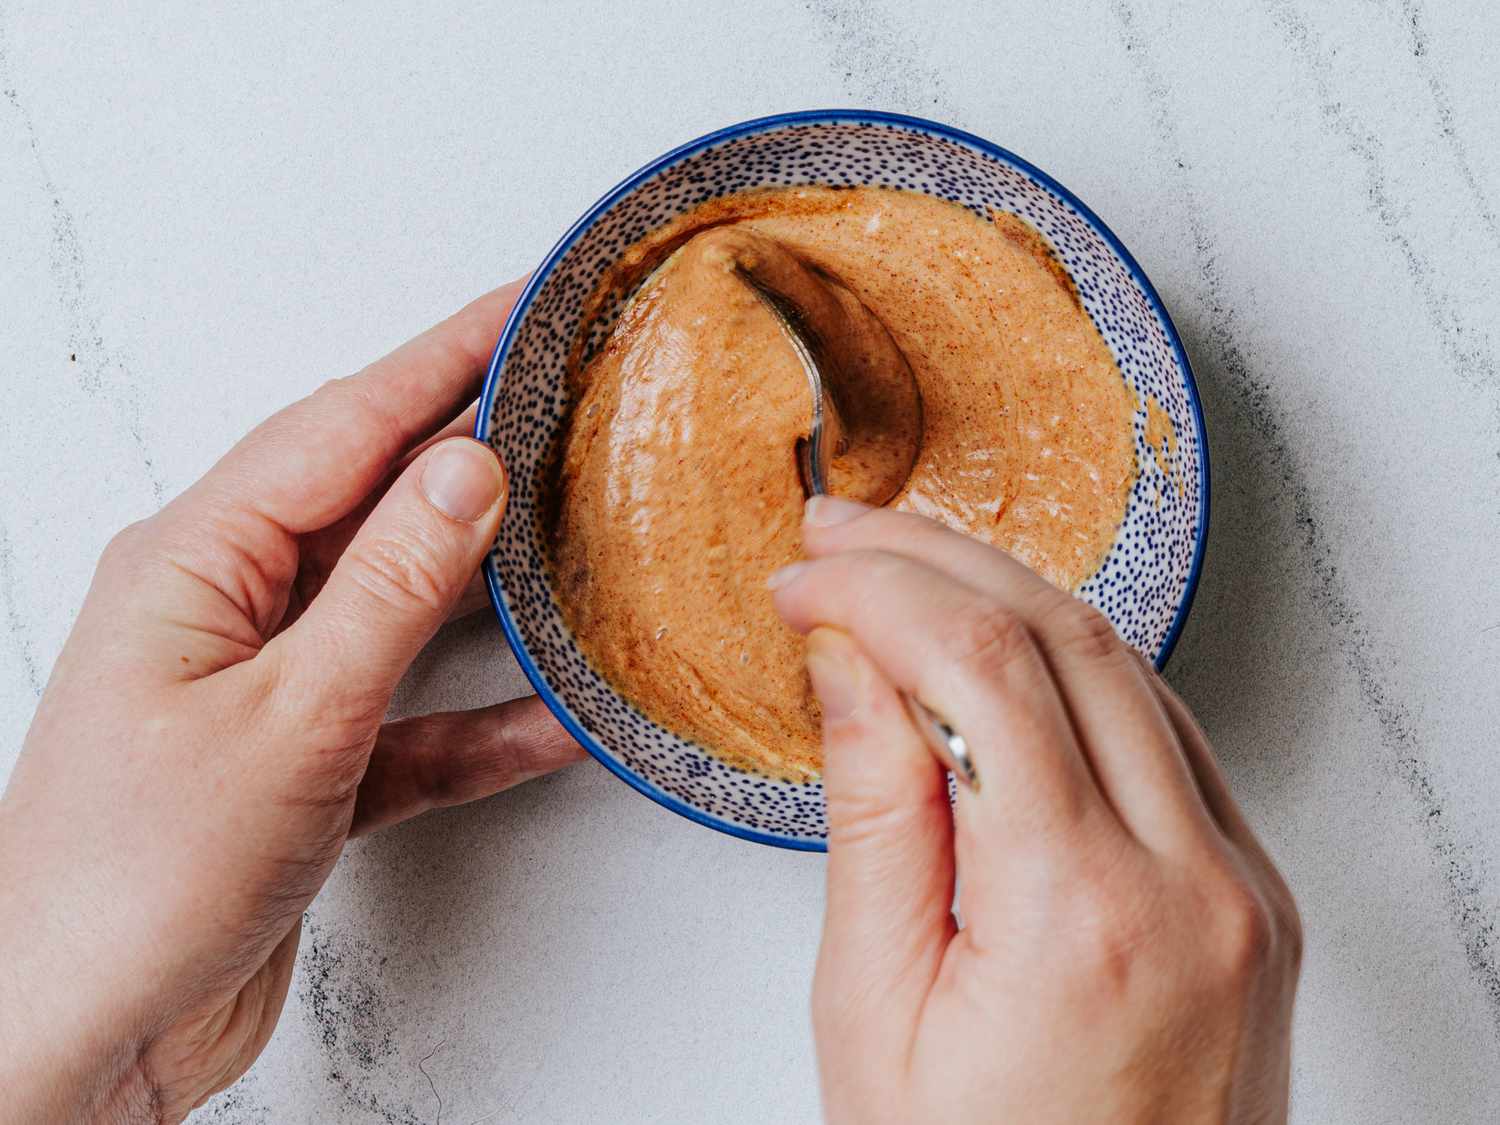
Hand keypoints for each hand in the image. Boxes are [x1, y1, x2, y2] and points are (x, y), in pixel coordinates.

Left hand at [0, 282, 583, 1122]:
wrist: (76, 1039)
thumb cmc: (136, 881)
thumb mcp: (289, 718)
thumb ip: (389, 590)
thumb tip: (467, 469)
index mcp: (196, 561)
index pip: (342, 426)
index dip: (441, 359)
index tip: (523, 305)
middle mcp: (228, 606)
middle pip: (371, 499)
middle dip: (470, 451)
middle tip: (568, 401)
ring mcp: (265, 686)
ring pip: (398, 606)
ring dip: (487, 589)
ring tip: (579, 538)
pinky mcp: (302, 766)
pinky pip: (409, 721)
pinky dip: (478, 723)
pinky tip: (553, 724)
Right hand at [771, 496, 1300, 1123]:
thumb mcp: (874, 1012)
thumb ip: (873, 818)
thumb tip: (853, 664)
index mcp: (1081, 917)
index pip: (981, 671)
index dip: (880, 594)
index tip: (804, 580)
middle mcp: (1192, 886)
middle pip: (1068, 638)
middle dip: (941, 561)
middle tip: (844, 538)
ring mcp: (1240, 890)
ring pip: (1129, 669)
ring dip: (1010, 599)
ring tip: (907, 573)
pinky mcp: (1251, 898)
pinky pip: (1165, 735)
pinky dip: (1075, 670)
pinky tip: (1004, 654)